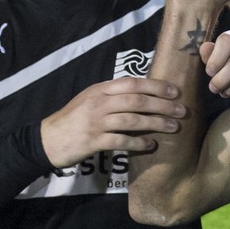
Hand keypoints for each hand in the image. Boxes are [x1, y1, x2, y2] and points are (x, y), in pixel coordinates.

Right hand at [40, 78, 184, 167]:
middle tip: (182, 110)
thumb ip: (113, 96)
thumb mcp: (90, 100)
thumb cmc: (73, 120)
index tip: (175, 91)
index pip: (132, 83)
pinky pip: (121, 141)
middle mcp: (98, 103)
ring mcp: (95, 122)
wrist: (47, 140)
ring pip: (132, 119)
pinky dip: (139, 143)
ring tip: (174, 127)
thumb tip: (143, 95)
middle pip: (136, 100)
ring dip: (156, 123)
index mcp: (100, 90)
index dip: (156, 86)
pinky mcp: (93, 141)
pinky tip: (151, 145)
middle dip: (162, 105)